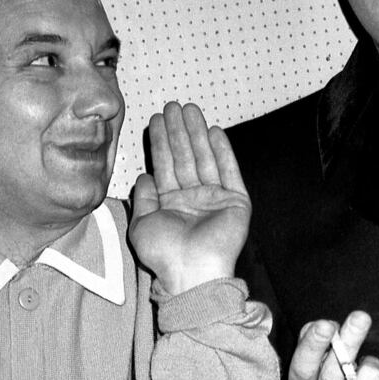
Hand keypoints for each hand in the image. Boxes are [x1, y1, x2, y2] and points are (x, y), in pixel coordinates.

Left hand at [129, 102, 250, 294]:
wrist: (192, 274)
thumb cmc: (164, 256)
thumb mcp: (143, 225)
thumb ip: (143, 199)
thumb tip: (144, 176)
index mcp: (171, 203)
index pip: (165, 165)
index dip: (161, 142)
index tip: (157, 119)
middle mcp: (193, 198)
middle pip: (185, 156)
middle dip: (179, 131)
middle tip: (174, 106)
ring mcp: (215, 198)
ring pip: (205, 158)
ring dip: (198, 133)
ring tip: (191, 110)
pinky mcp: (235, 201)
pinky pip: (230, 171)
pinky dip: (223, 151)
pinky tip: (215, 132)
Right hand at [287, 310, 378, 379]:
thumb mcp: (315, 365)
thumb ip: (314, 341)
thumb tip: (330, 327)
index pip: (303, 368)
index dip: (313, 345)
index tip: (326, 325)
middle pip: (334, 374)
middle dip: (349, 342)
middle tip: (361, 316)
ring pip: (369, 377)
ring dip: (373, 363)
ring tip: (367, 368)